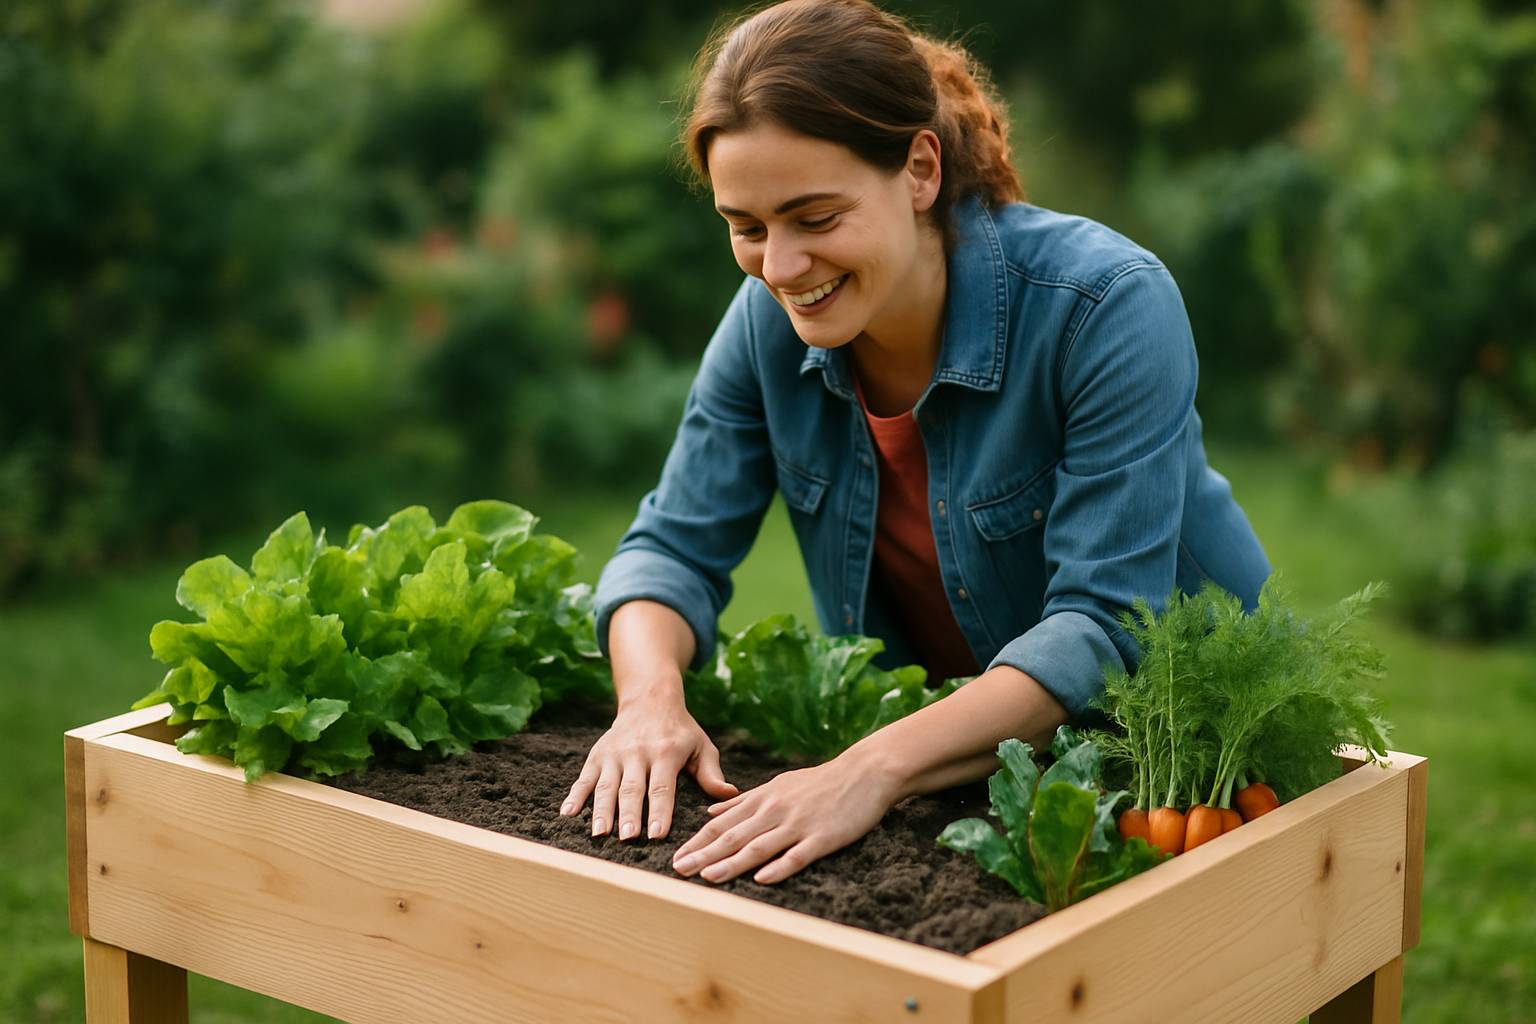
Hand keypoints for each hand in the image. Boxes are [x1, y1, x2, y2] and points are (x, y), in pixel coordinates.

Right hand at [560, 690, 737, 840]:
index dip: (660, 811)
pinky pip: (584, 777)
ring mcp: (615, 753)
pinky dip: (575, 795)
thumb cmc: (681, 730)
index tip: (657, 835)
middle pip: (632, 788)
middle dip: (629, 814)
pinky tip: (567, 814)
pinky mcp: (597, 754)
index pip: (662, 787)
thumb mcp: (701, 745)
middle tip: (627, 838)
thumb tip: (730, 795)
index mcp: (666, 752)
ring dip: (602, 810)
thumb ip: (711, 773)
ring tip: (600, 833)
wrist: (650, 699)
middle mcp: (638, 752)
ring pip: (606, 785)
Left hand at [670, 749, 901, 884]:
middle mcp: (775, 811)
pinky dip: (779, 867)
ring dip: (732, 863)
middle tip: (678, 870)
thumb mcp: (777, 785)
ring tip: (708, 877)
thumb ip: (744, 801)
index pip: (722, 824)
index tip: (675, 857)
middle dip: (703, 854)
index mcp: (762, 799)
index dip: (697, 842)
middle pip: (733, 836)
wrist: (864, 773)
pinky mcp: (823, 837)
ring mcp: (798, 824)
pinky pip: (797, 855)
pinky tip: (762, 879)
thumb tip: (711, 812)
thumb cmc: (819, 782)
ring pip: (759, 846)